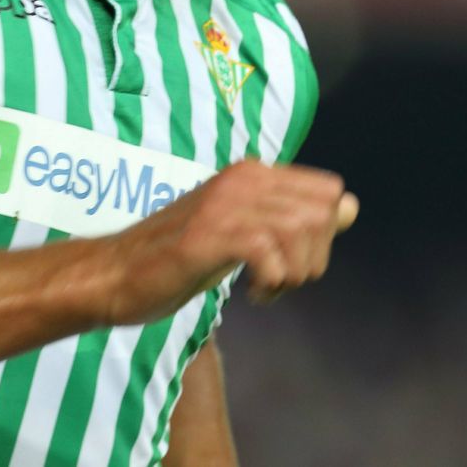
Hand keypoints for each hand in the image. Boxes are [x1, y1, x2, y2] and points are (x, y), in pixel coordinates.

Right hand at [101, 159, 357, 324]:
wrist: (116, 272)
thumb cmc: (179, 257)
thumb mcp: (246, 233)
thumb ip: (296, 219)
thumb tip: (351, 205)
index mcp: (252, 173)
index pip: (328, 190)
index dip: (324, 235)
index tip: (292, 260)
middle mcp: (242, 179)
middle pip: (322, 212)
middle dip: (314, 257)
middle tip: (281, 280)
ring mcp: (224, 204)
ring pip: (301, 229)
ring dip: (294, 273)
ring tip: (266, 288)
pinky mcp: (208, 235)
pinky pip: (269, 252)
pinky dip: (271, 283)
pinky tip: (251, 294)